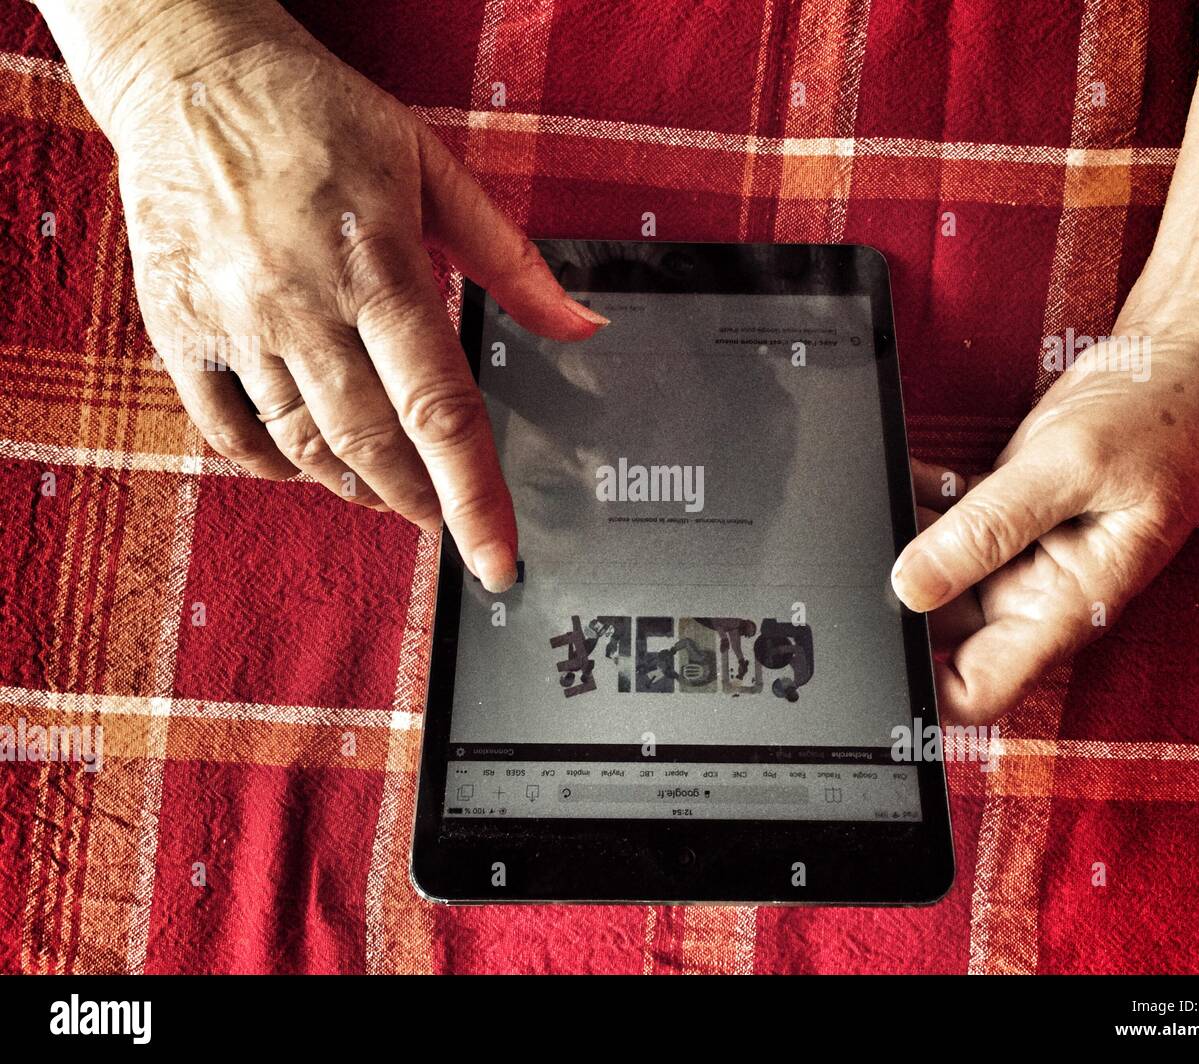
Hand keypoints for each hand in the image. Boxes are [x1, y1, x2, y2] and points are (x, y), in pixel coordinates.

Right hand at [41, 0, 605, 591]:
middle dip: (418, 501)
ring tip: (388, 491)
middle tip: (443, 519)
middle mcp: (302, 305)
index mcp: (378, 266)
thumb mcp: (434, 170)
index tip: (496, 559)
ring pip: (303, 447)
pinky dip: (274, 465)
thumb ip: (513, 260)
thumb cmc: (320, 116)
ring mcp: (234, 323)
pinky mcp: (178, 330)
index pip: (440, 410)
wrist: (189, 73)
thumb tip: (582, 330)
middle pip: (372, 446)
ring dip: (356, 486)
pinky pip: (228, 431)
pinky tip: (307, 464)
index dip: (474, 497)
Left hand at [890, 0, 1198, 722]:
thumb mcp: (1060, 467)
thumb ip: (976, 532)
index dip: (922, 692)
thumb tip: (906, 588)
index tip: (864, 691)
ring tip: (833, 549)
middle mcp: (1048, 574)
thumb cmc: (1168, 399)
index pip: (987, 681)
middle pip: (956, 629)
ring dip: (899, 559)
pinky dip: (919, 507)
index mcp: (1069, 594)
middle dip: (896, 623)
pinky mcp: (1024, 485)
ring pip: (949, 572)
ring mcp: (1034, 532)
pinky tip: (879, 487)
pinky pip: (955, 514)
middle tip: (822, 616)